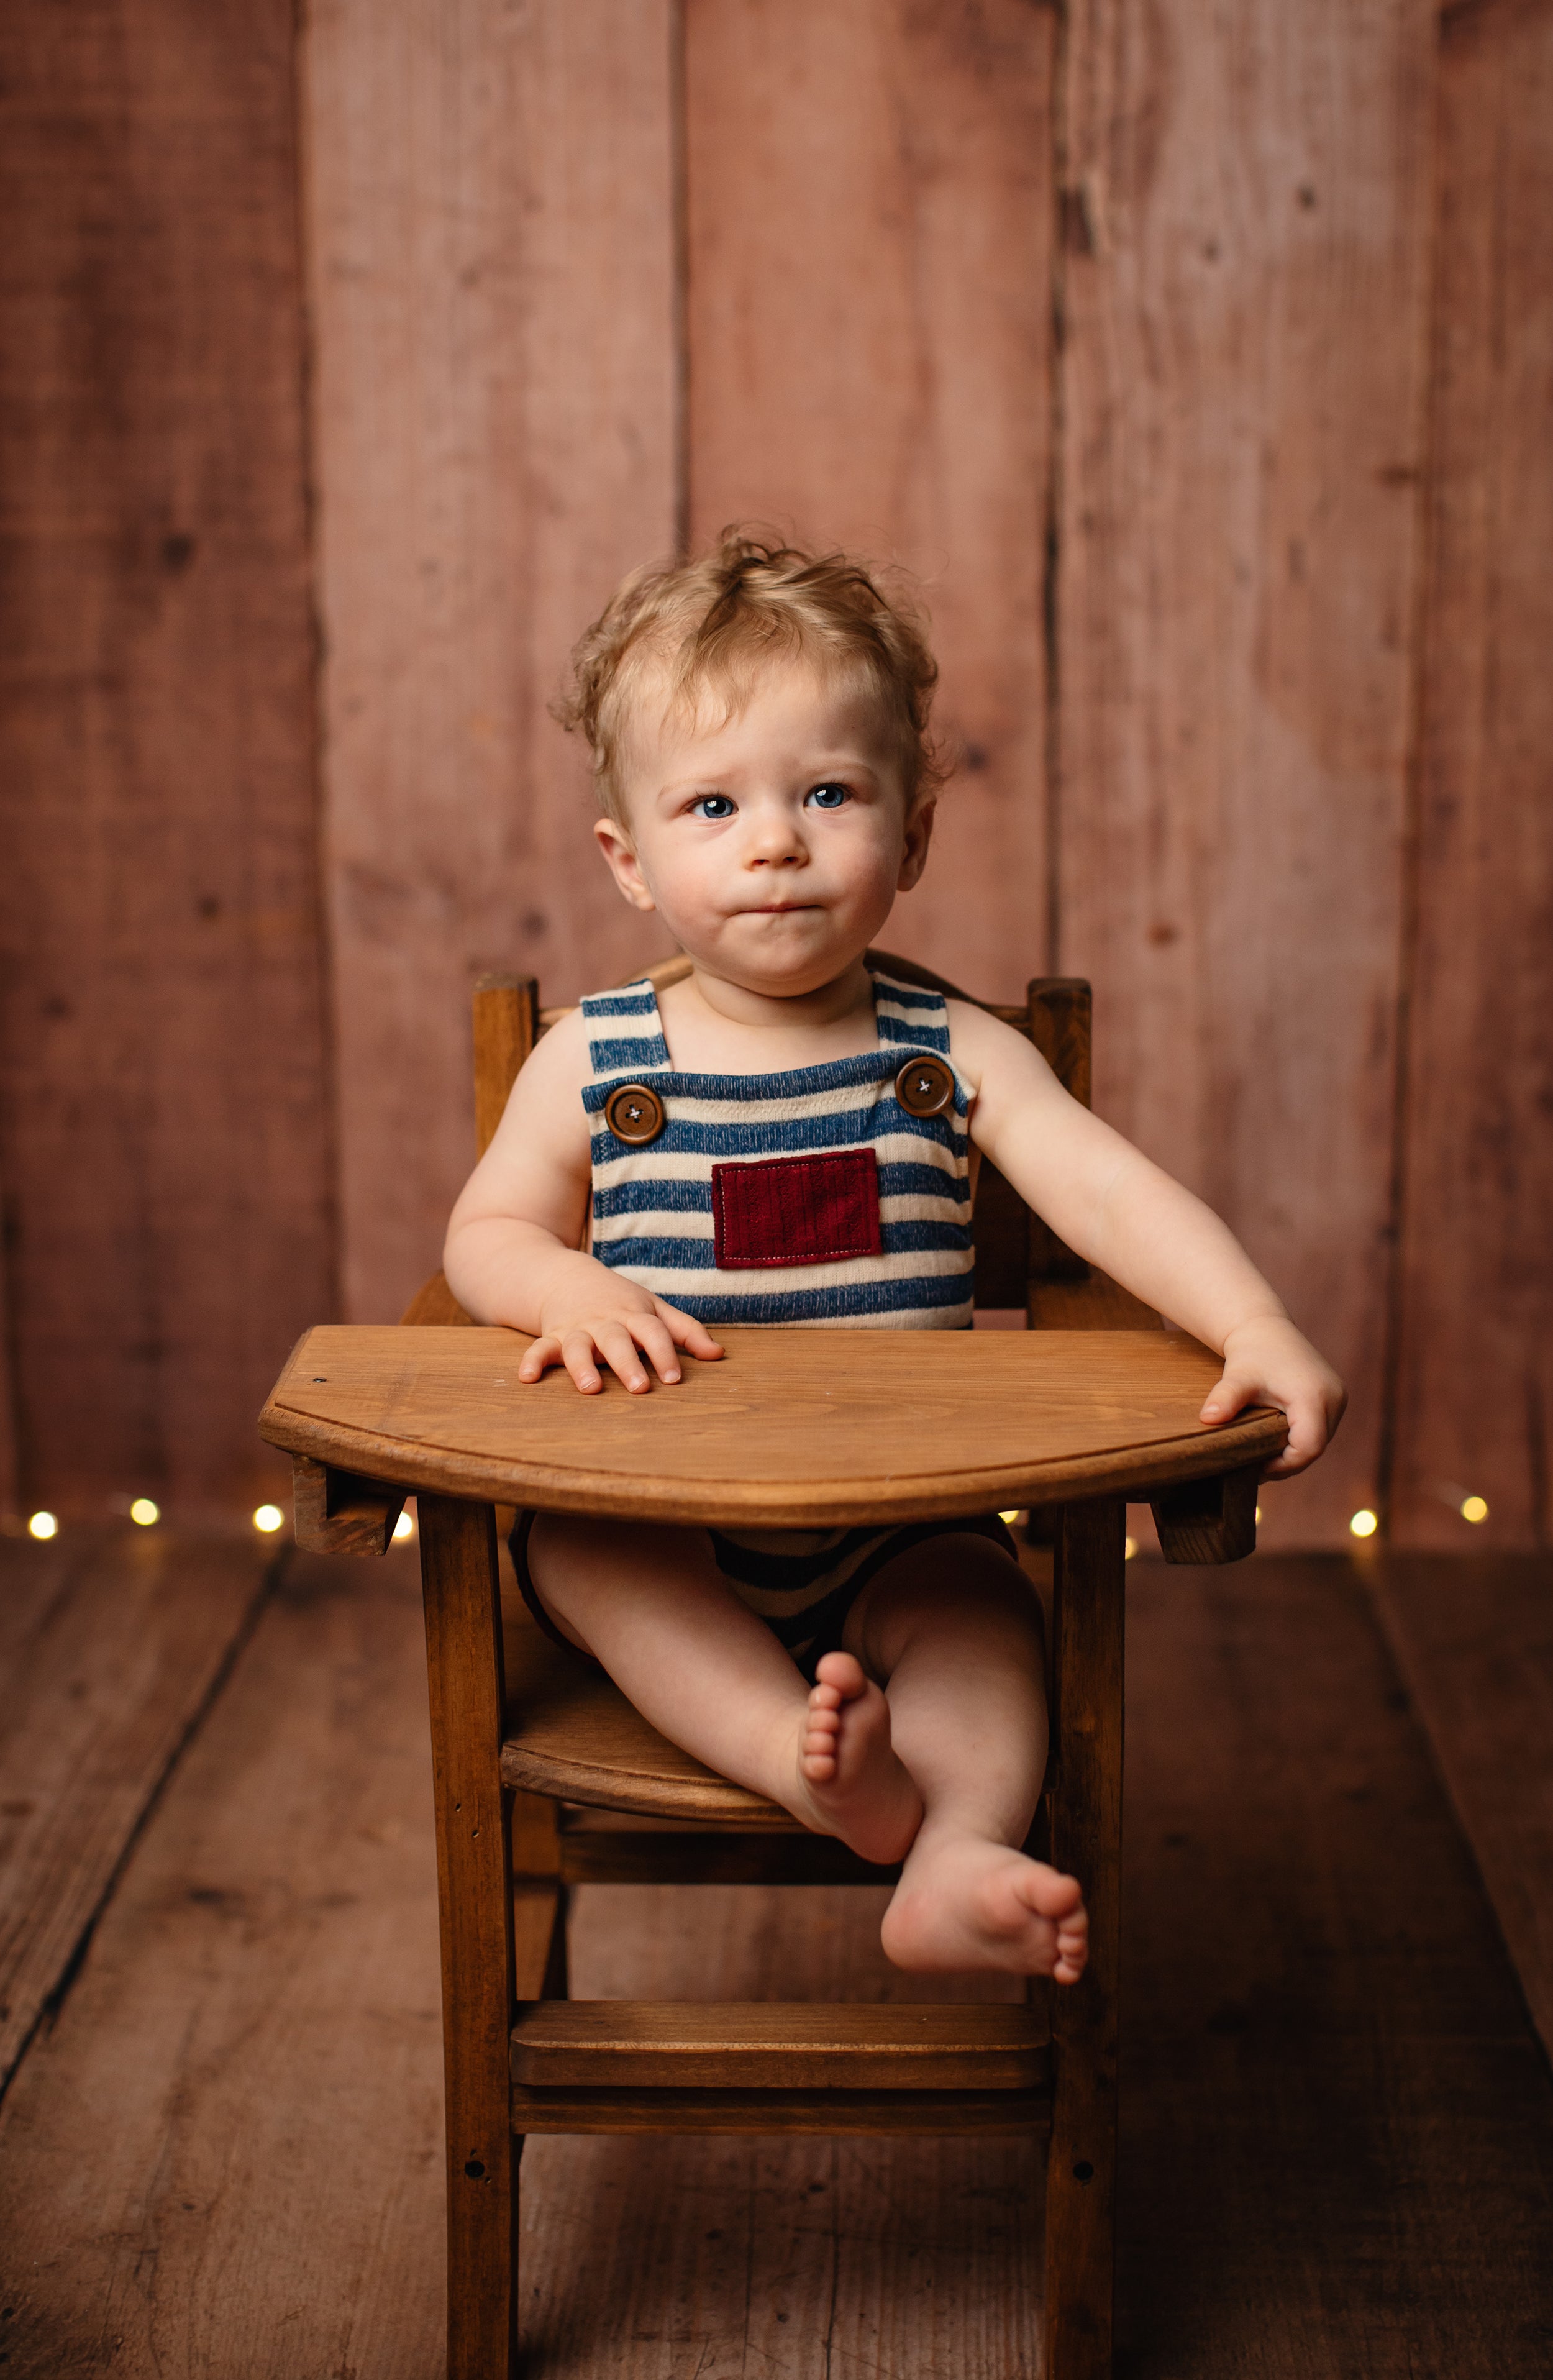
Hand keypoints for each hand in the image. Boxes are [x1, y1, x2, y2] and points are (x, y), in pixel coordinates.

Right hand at [517, 1265, 722, 1395]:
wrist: (569, 1277)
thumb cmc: (621, 1301)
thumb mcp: (654, 1309)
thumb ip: (685, 1331)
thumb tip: (718, 1355)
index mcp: (634, 1315)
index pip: (653, 1332)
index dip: (665, 1353)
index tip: (674, 1379)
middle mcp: (605, 1322)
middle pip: (617, 1340)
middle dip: (627, 1363)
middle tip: (639, 1388)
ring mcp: (577, 1329)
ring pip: (578, 1346)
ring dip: (582, 1366)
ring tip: (591, 1388)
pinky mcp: (553, 1337)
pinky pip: (540, 1348)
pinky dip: (532, 1361)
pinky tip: (527, 1379)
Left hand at [1198, 1314, 1345, 1478]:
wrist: (1265, 1329)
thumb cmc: (1251, 1354)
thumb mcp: (1237, 1378)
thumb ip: (1225, 1399)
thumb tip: (1206, 1419)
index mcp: (1314, 1397)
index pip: (1308, 1448)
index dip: (1284, 1465)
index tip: (1257, 1467)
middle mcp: (1334, 1398)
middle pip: (1315, 1448)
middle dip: (1286, 1461)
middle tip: (1256, 1466)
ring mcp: (1338, 1398)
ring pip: (1319, 1441)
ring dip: (1294, 1451)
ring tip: (1264, 1454)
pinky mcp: (1335, 1398)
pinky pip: (1320, 1429)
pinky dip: (1301, 1439)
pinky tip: (1276, 1439)